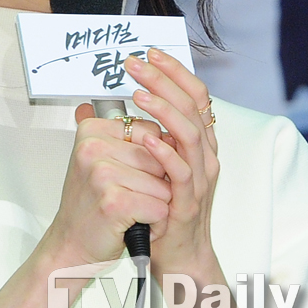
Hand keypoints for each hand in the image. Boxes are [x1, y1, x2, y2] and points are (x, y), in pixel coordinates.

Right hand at [43, 105, 171, 266]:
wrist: (71, 243)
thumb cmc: (90, 204)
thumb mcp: (104, 160)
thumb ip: (132, 140)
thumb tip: (169, 133)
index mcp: (92, 130)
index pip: (152, 131)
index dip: (153, 158)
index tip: (129, 173)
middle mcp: (94, 148)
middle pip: (160, 159)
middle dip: (156, 183)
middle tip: (129, 195)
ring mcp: (103, 174)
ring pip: (164, 185)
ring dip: (155, 204)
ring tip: (131, 211)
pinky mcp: (115, 202)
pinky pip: (160, 207)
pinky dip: (155, 222)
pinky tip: (134, 224)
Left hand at [124, 49, 219, 277]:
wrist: (178, 254)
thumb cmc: (164, 204)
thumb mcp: (154, 163)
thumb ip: (140, 133)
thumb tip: (103, 108)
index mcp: (197, 141)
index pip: (194, 95)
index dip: (175, 71)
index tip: (151, 52)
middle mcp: (204, 154)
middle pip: (192, 106)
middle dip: (164, 81)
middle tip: (137, 63)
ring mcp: (200, 178)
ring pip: (190, 134)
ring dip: (165, 111)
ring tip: (139, 95)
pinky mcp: (189, 202)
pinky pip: (182, 172)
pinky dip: (165, 152)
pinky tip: (146, 138)